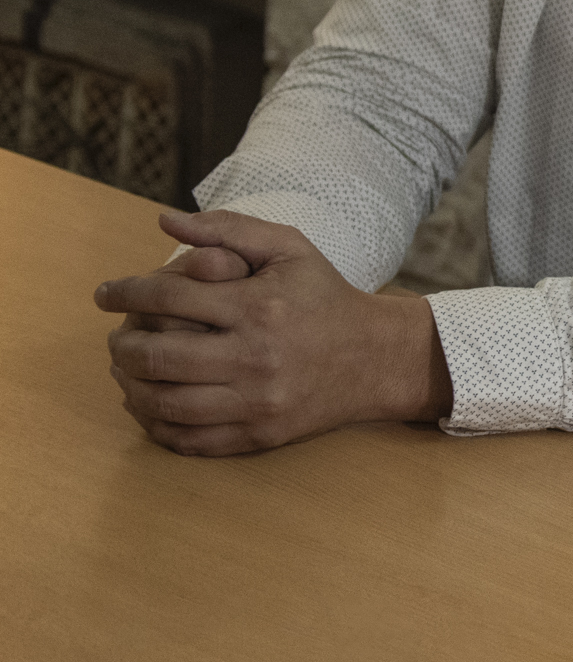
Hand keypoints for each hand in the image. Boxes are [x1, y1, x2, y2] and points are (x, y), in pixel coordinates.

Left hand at [94, 210, 452, 455]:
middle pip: (156, 356)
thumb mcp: (289, 249)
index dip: (126, 291)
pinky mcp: (260, 435)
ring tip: (126, 370)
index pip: (168, 296)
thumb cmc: (325, 297)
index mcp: (259, 306)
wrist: (376, 358)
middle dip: (121, 344)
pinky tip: (150, 404)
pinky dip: (156, 424)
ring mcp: (257, 401)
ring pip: (165, 403)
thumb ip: (228, 229)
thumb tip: (165, 222)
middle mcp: (256, 356)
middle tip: (117, 336)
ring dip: (130, 386)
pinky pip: (189, 439)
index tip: (106, 294)